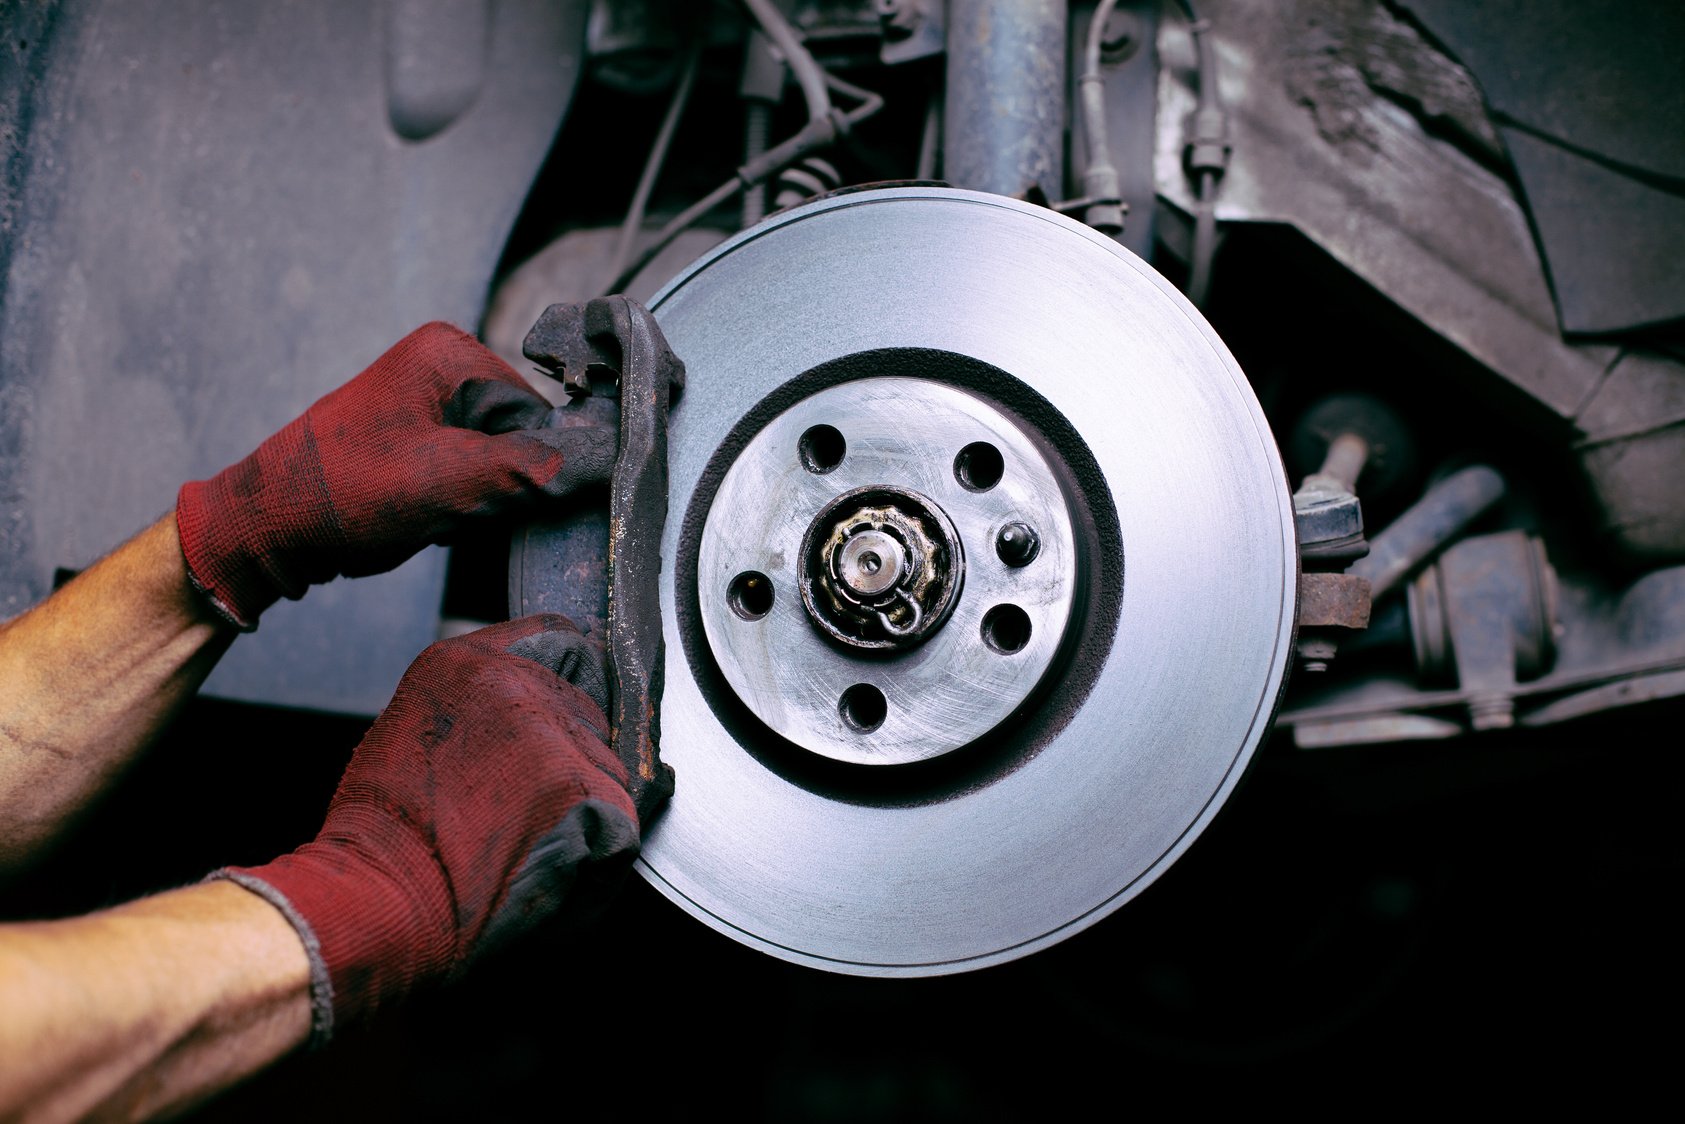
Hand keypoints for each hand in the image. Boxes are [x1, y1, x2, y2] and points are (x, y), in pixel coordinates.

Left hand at [176, 322, 616, 627]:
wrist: (268, 528)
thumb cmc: (343, 495)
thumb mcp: (449, 484)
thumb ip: (531, 470)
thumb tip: (606, 462)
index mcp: (451, 353)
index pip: (539, 416)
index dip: (529, 468)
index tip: (493, 501)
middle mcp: (443, 364)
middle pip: (521, 437)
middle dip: (499, 484)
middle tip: (453, 508)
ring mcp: (429, 399)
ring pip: (499, 461)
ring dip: (478, 499)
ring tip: (433, 511)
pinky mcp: (420, 434)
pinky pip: (471, 469)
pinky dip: (460, 501)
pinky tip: (427, 515)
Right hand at [214, 615, 667, 1043]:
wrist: (380, 899)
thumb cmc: (381, 838)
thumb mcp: (410, 734)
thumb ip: (475, 711)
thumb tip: (522, 720)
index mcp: (464, 663)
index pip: (559, 642)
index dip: (568, 685)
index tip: (565, 718)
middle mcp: (516, 683)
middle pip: (589, 715)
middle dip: (573, 760)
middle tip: (526, 811)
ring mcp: (556, 734)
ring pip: (608, 770)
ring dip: (587, 809)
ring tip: (527, 844)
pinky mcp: (586, 789)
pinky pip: (621, 822)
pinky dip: (599, 854)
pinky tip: (548, 869)